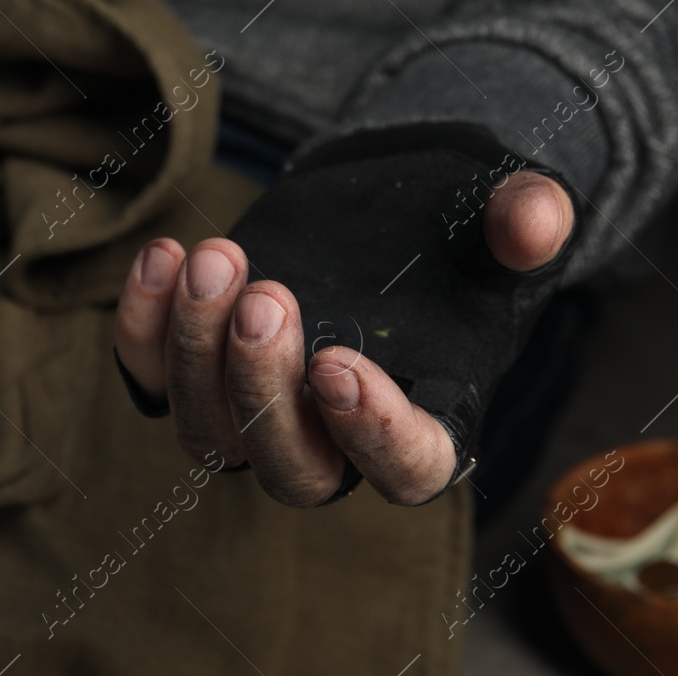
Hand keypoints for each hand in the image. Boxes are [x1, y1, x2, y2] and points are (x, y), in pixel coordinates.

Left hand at [114, 171, 573, 506]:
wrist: (385, 206)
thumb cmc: (454, 228)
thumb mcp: (497, 216)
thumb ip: (522, 222)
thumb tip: (535, 219)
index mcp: (430, 416)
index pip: (408, 469)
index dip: (372, 435)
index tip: (340, 363)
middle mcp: (338, 437)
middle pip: (293, 470)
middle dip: (264, 389)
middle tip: (267, 298)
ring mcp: (259, 411)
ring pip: (209, 436)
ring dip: (196, 352)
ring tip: (213, 258)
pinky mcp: (200, 370)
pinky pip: (149, 382)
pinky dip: (142, 329)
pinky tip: (163, 254)